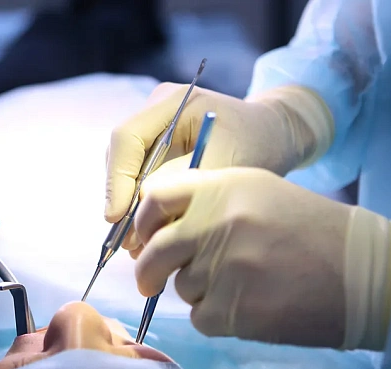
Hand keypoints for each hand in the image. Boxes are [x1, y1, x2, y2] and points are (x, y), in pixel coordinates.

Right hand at [104, 83, 332, 224]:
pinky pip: (139, 179)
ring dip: (129, 207)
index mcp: (172, 101)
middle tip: (127, 241)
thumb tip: (139, 207)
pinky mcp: (158, 149)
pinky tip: (147, 234)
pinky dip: (141, 206)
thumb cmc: (258, 143)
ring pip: (126, 172)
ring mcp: (153, 130)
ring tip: (135, 245)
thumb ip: (182, 182)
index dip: (117, 179)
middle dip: (121, 199)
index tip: (116, 217)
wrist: (274, 136)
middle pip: (120, 157)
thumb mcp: (224, 165)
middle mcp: (155, 112)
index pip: (126, 138)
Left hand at [133, 163, 352, 347]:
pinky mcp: (232, 309)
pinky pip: (200, 317)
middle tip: (149, 281)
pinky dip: (215, 316)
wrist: (362, 271)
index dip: (142, 222)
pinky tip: (247, 305)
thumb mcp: (257, 193)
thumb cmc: (309, 228)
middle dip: (147, 271)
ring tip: (239, 284)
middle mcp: (216, 223)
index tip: (144, 238)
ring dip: (199, 290)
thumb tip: (158, 226)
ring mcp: (223, 267)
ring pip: (181, 286)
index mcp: (223, 188)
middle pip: (155, 251)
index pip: (156, 198)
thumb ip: (206, 202)